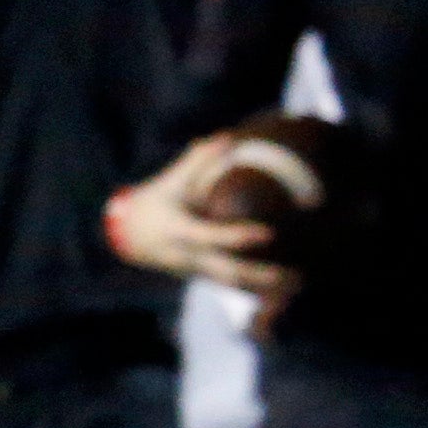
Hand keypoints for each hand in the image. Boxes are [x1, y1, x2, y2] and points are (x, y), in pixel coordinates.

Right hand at [104, 138, 298, 303]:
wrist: (128, 236)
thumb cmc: (154, 203)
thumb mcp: (169, 182)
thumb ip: (196, 162)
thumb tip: (225, 137)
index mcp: (180, 231)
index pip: (211, 237)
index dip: (238, 237)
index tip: (269, 234)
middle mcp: (188, 256)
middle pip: (228, 272)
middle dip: (262, 276)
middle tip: (295, 274)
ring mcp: (194, 270)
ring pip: (232, 284)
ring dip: (265, 287)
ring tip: (298, 283)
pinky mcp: (200, 276)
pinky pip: (231, 286)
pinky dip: (256, 289)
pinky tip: (283, 290)